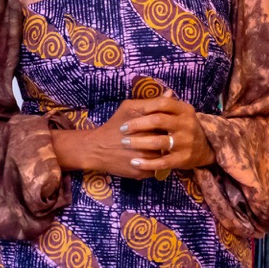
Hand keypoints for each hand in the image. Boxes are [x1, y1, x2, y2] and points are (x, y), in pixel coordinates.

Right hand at [52, 93, 214, 178]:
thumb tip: (171, 93)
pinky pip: (156, 169)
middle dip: (167, 139)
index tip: (165, 125)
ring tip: (155, 147)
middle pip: (168, 142)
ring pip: (164, 157)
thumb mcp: (130, 108)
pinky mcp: (141, 174)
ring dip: (163, 153)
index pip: (169, 126)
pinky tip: (148, 158)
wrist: (97, 148)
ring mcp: (145, 161)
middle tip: (161, 137)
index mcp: (148, 128)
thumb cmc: (115, 125)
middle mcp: (147, 146)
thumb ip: (152, 102)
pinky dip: (155, 164)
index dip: (168, 125)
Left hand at [119, 92, 215, 176]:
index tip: (131, 113)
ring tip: (125, 143)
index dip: (146, 107)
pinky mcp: (182, 159)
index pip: (164, 104)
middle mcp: (187, 125)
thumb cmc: (184, 127)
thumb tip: (165, 91)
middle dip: (137, 124)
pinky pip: (161, 161)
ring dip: (138, 142)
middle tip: (123, 129)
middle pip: (158, 121)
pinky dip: (146, 163)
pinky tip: (134, 162)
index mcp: (185, 110)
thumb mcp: (180, 114)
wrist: (203, 149)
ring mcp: (185, 142)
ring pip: (158, 142)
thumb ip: (168, 105)